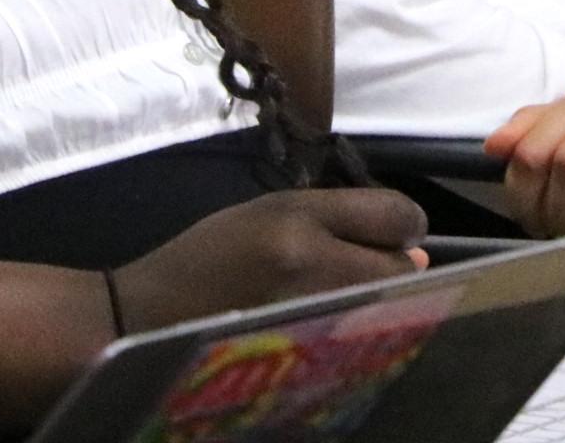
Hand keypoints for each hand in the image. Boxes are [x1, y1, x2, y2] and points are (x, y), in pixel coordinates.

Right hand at [108, 188, 430, 332]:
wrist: (150, 315)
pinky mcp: (307, 354)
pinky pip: (361, 336)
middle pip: (399, 267)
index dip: (406, 222)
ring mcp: (312, 314)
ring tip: (339, 294)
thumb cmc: (210, 254)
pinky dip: (358, 327)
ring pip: (385, 305)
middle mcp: (312, 266)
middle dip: (394, 266)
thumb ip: (339, 218)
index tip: (395, 232)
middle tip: (364, 268)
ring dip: (377, 298)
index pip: (395, 214)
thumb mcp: (268, 210)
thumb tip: (414, 243)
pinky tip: (329, 321)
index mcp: (298, 220)